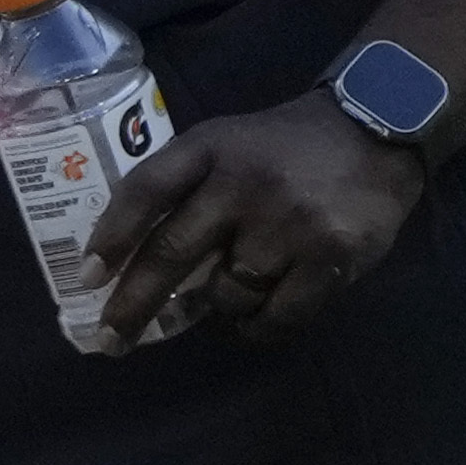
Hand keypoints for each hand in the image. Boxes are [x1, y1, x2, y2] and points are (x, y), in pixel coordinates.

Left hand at [84, 98, 424, 351]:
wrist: (378, 124)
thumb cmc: (285, 147)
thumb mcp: (226, 143)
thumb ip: (184, 186)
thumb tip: (127, 257)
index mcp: (210, 149)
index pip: (144, 191)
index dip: (110, 237)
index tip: (87, 279)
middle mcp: (244, 184)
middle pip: (171, 253)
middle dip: (133, 304)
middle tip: (109, 340)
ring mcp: (289, 222)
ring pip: (226, 293)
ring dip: (218, 307)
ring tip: (229, 296)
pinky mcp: (331, 255)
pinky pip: (278, 315)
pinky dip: (258, 326)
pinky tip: (256, 319)